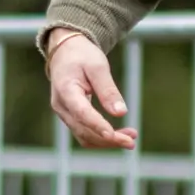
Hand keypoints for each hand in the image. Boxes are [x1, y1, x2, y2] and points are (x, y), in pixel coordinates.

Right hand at [46, 28, 137, 149]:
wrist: (65, 52)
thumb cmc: (82, 56)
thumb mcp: (98, 66)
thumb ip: (108, 90)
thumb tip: (121, 113)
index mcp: (65, 90)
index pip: (81, 112)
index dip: (97, 125)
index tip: (113, 135)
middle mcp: (61, 106)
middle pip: (84, 130)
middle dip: (108, 139)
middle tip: (132, 140)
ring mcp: (64, 114)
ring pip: (84, 136)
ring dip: (107, 142)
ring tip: (131, 139)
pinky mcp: (70, 117)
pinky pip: (85, 133)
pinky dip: (102, 138)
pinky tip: (119, 135)